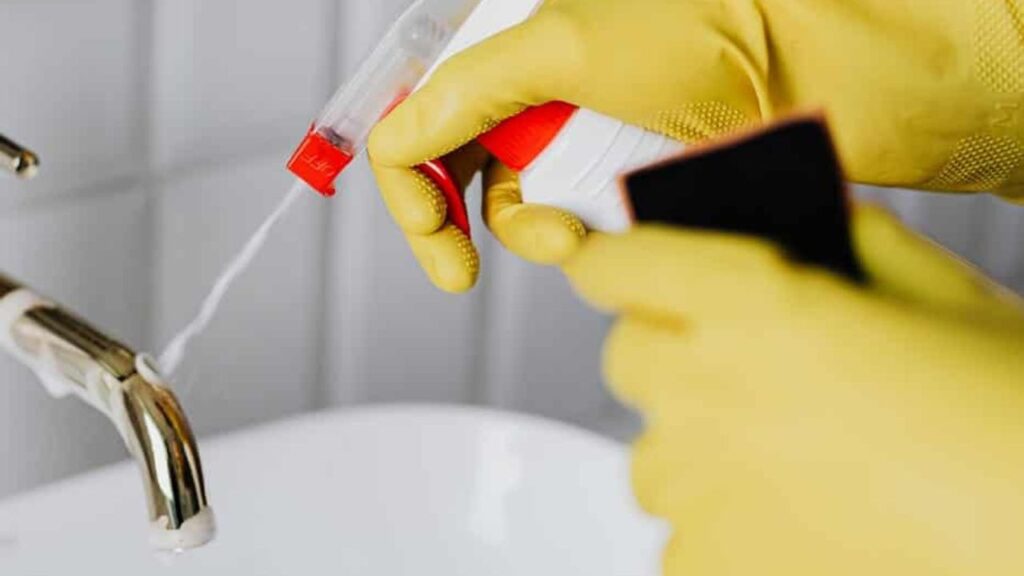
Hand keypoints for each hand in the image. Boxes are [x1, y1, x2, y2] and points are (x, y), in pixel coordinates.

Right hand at [368, 0, 1023, 291]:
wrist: (826, 73)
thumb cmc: (719, 30)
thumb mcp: (569, 46)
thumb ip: (466, 90)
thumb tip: (395, 135)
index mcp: (516, 34)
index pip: (421, 105)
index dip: (407, 168)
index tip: (421, 222)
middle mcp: (541, 85)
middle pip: (456, 164)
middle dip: (452, 218)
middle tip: (455, 266)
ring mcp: (582, 135)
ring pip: (516, 205)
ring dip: (530, 231)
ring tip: (571, 232)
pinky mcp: (621, 178)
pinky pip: (572, 223)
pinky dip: (578, 237)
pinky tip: (602, 231)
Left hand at [564, 205, 1023, 573]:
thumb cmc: (1010, 411)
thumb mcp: (941, 295)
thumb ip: (850, 244)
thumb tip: (808, 221)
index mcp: (752, 305)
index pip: (619, 266)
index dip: (615, 261)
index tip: (616, 266)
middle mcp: (704, 392)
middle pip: (628, 357)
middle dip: (668, 350)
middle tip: (737, 365)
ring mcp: (698, 490)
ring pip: (651, 457)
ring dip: (697, 450)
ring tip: (786, 463)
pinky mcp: (708, 567)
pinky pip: (681, 538)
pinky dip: (721, 531)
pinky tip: (797, 528)